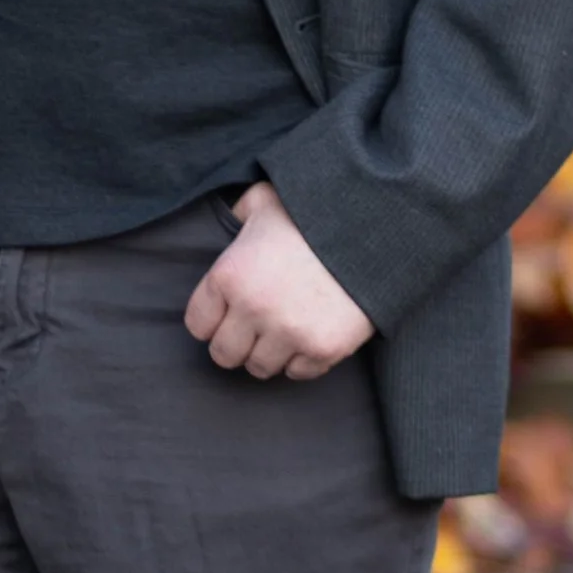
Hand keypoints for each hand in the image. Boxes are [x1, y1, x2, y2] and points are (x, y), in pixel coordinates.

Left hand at [184, 181, 374, 380]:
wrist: (374, 227)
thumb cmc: (315, 212)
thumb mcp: (265, 199)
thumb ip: (241, 213)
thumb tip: (234, 217)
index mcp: (229, 275)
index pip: (197, 324)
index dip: (213, 319)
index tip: (228, 313)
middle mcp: (252, 309)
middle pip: (224, 354)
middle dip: (237, 342)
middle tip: (256, 328)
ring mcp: (288, 332)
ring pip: (260, 368)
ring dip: (270, 352)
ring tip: (285, 329)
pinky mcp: (322, 349)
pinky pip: (299, 373)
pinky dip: (303, 359)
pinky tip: (311, 334)